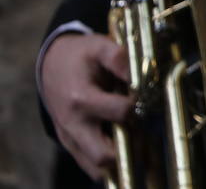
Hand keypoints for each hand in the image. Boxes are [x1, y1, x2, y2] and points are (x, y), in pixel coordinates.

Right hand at [40, 32, 132, 180]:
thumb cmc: (80, 56)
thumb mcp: (99, 46)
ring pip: (97, 167)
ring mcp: (70, 138)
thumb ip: (119, 58)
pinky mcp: (71, 144)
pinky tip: (129, 148)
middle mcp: (74, 124)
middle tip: (146, 135)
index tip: (146, 97)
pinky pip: (90, 165)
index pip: (120, 113)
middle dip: (129, 150)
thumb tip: (140, 73)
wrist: (50, 65)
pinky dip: (111, 163)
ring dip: (122, 161)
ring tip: (142, 146)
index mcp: (81, 99)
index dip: (139, 106)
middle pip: (103, 155)